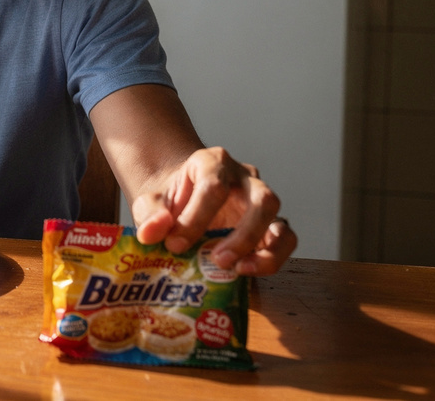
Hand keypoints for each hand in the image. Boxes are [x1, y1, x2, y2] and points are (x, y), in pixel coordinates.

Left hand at [131, 146, 295, 275]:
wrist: (179, 200)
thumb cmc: (168, 201)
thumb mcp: (150, 202)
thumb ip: (149, 214)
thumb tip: (152, 232)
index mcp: (212, 162)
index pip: (214, 186)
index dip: (196, 218)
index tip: (174, 244)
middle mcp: (244, 178)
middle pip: (261, 199)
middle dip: (242, 234)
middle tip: (217, 259)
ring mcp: (260, 200)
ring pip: (279, 221)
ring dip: (264, 250)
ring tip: (238, 269)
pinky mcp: (269, 225)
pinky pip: (284, 241)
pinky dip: (271, 259)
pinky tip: (246, 271)